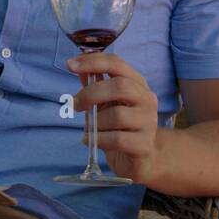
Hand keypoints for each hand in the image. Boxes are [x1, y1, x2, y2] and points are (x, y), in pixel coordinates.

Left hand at [68, 53, 159, 184]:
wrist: (143, 157)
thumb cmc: (121, 126)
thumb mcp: (105, 102)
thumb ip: (94, 84)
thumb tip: (76, 65)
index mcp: (137, 84)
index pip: (117, 64)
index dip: (93, 61)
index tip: (70, 65)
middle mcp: (147, 99)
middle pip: (120, 86)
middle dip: (91, 93)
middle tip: (75, 104)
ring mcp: (149, 122)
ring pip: (118, 115)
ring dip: (96, 122)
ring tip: (90, 129)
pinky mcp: (144, 145)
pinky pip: (118, 139)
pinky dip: (99, 139)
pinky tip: (91, 141)